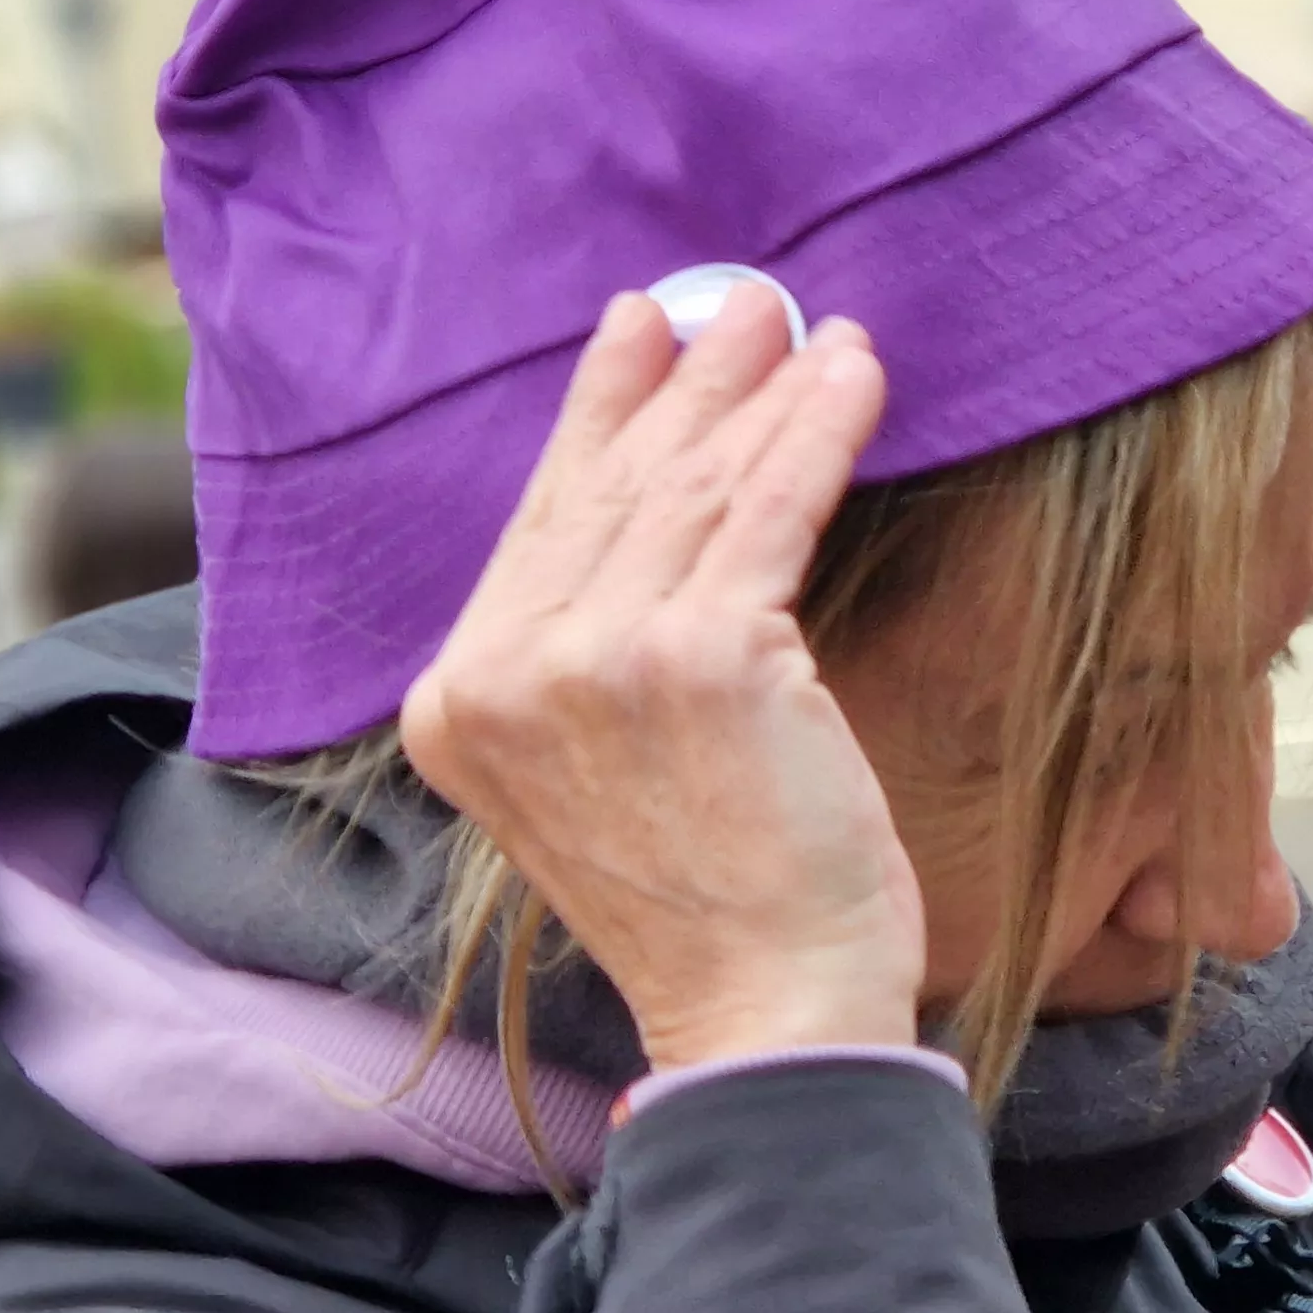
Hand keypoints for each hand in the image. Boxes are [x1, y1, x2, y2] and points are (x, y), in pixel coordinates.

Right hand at [402, 286, 920, 1073]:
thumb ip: (583, 661)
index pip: (538, 525)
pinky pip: (771, 510)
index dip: (597, 419)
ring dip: (761, 391)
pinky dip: (819, 429)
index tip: (638, 336)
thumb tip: (648, 508)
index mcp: (456, 706)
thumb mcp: (601, 774)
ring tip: (807, 325)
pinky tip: (856, 372)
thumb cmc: (711, 905)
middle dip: (681, 382)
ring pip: (694, 490)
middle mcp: (502, 674)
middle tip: (734, 302)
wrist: (767, 1010)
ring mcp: (593, 660)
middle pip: (609, 490)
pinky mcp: (701, 653)